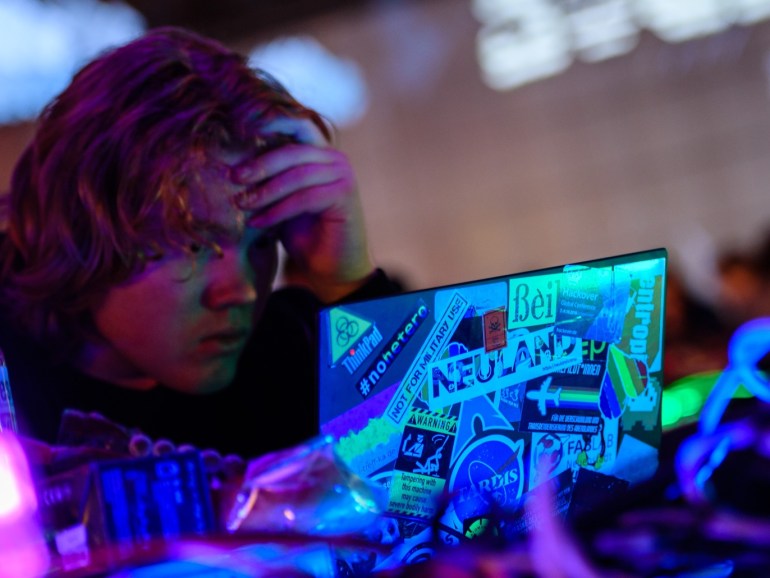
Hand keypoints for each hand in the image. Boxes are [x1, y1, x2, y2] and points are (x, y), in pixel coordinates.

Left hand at [232, 117, 373, 302]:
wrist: (330, 269)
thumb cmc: (303, 234)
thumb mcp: (281, 199)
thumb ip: (269, 178)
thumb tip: (230, 162)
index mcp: (319, 153)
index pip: (294, 127)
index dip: (270, 123)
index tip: (238, 127)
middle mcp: (334, 159)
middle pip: (293, 151)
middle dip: (260, 165)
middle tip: (233, 177)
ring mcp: (343, 175)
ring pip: (298, 175)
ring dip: (266, 191)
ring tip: (242, 204)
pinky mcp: (345, 195)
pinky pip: (305, 198)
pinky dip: (278, 210)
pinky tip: (259, 222)